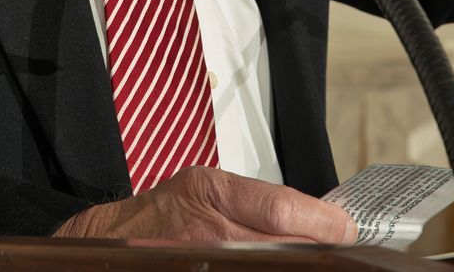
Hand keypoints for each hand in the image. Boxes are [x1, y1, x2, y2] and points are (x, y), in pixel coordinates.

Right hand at [53, 167, 357, 243]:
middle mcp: (203, 230)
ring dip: (291, 260)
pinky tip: (273, 265)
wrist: (107, 243)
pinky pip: (243, 269)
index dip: (321, 223)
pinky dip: (262, 267)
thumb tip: (319, 222)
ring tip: (310, 259)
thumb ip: (255, 203)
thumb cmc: (158, 216)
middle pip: (279, 246)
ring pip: (264, 262)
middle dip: (313, 251)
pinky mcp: (190, 270)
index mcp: (208, 193)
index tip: (347, 230)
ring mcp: (194, 257)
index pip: (280, 210)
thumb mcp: (205, 189)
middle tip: (338, 250)